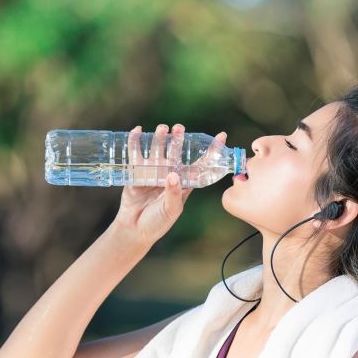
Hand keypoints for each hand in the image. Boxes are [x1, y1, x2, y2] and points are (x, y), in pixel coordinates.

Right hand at [111, 123, 225, 244]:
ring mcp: (153, 170)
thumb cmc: (158, 222)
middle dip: (178, 138)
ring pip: (157, 149)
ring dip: (159, 137)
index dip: (211, 150)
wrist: (135, 229)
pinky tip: (137, 131)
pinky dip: (135, 141)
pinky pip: (136, 153)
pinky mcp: (137, 171)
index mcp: (184, 182)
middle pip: (176, 151)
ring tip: (162, 129)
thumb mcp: (171, 210)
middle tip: (179, 128)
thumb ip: (173, 194)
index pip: (200, 163)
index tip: (222, 136)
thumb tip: (173, 175)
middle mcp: (170, 172)